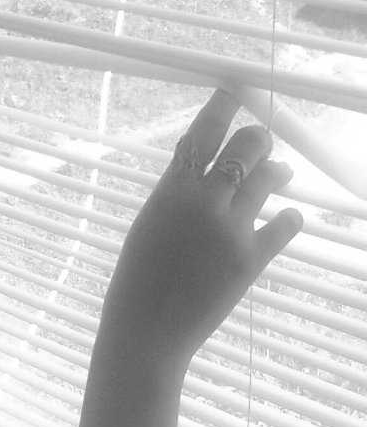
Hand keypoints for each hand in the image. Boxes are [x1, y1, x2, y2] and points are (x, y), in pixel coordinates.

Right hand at [105, 89, 302, 363]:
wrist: (145, 333)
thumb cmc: (136, 283)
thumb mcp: (148, 226)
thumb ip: (176, 195)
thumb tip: (203, 169)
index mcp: (171, 191)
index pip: (203, 132)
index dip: (222, 106)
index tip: (233, 93)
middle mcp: (204, 202)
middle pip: (247, 146)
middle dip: (257, 140)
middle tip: (260, 145)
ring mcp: (231, 229)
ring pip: (269, 177)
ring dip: (276, 172)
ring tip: (279, 174)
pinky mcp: (252, 259)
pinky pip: (285, 224)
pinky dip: (289, 218)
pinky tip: (288, 218)